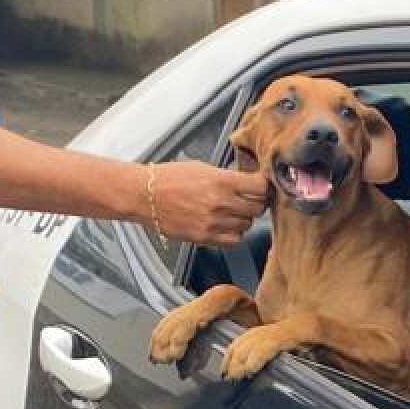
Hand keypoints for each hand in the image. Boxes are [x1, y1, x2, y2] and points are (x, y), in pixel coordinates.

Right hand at [141, 157, 269, 245]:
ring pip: (248, 225)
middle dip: (256, 202)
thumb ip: (228, 177)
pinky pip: (234, 240)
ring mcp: (213, 223)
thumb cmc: (169, 178)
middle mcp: (220, 203)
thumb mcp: (203, 167)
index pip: (261, 186)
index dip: (264, 185)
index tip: (263, 185)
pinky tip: (225, 224)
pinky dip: (234, 233)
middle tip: (249, 198)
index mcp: (221, 181)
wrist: (145, 195)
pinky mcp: (205, 237)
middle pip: (258, 208)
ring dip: (244, 218)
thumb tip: (249, 182)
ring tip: (231, 210)